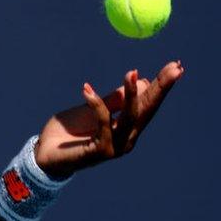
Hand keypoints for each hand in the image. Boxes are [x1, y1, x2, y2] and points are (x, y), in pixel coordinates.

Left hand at [34, 60, 184, 178]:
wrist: (43, 154)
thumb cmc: (67, 133)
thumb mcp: (91, 110)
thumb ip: (113, 100)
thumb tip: (139, 81)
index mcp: (126, 129)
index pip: (148, 105)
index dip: (161, 87)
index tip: (176, 66)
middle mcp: (126, 140)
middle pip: (147, 110)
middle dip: (161, 88)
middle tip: (175, 68)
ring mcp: (115, 148)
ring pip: (130, 116)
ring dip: (131, 93)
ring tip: (131, 72)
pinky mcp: (101, 151)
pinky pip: (103, 122)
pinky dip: (96, 104)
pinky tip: (86, 89)